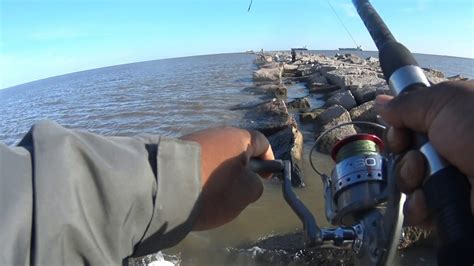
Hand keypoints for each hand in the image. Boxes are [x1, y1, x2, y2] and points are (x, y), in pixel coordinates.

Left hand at [180, 127, 273, 230]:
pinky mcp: (177, 148)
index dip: (268, 159)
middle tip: (240, 188)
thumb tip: (249, 179)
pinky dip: (203, 171)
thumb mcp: (246, 193)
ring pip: (216, 154)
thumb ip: (255, 184)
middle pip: (236, 148)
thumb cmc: (213, 189)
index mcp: (238, 138)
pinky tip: (197, 187)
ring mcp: (195, 138)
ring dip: (221, 169)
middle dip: (241, 166)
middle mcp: (217, 132)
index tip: (266, 177)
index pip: (261, 142)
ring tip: (215, 191)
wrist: (164, 187)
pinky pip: (198, 159)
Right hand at [375, 80, 473, 225]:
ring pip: (406, 182)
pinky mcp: (450, 207)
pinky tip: (427, 201)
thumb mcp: (444, 102)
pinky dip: (417, 206)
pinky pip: (417, 209)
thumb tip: (381, 102)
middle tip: (418, 157)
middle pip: (403, 154)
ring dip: (409, 179)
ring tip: (426, 177)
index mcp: (450, 122)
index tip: (400, 132)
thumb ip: (408, 103)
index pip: (407, 126)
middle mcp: (448, 149)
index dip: (397, 130)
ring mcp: (449, 179)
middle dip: (403, 157)